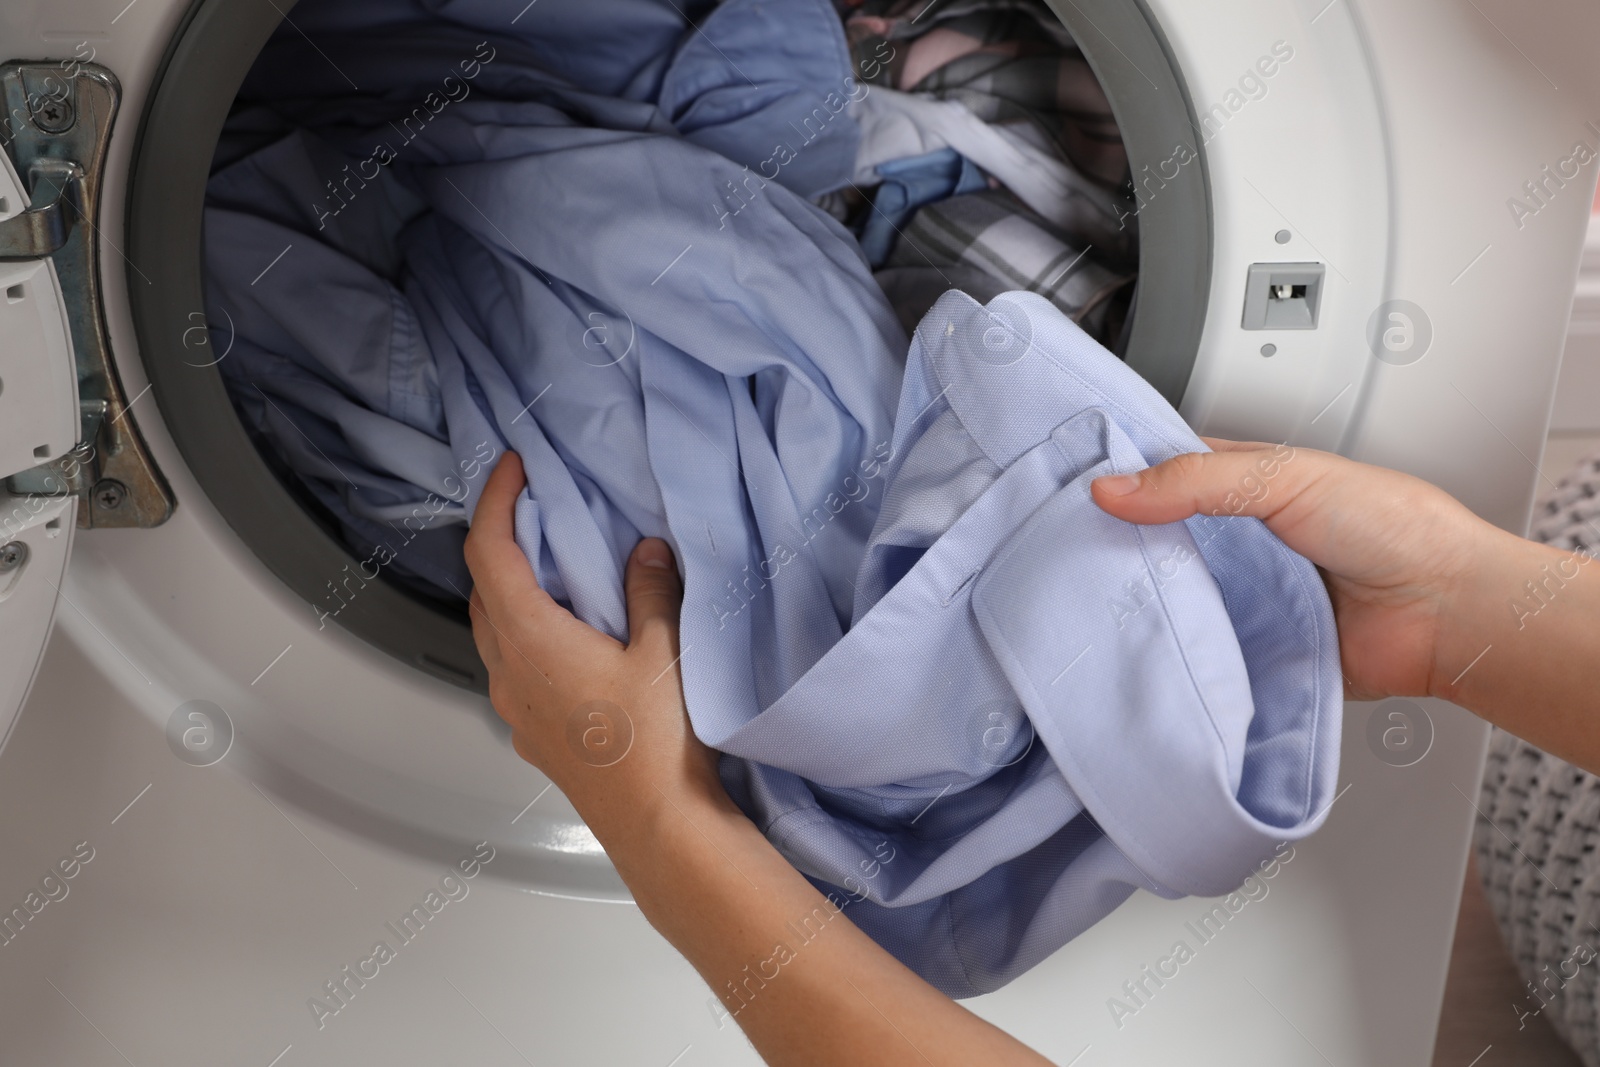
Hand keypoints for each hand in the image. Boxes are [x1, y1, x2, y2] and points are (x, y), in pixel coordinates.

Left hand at [462, 452, 723, 820]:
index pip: (489, 552)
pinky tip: (573, 636)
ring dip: (513, 591)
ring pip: (495, 632)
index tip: (512, 468)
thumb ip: (649, 591)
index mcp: (531, 639)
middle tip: (538, 510)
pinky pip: (514, 667)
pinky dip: (529, 632)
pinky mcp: (534, 735)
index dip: (494, 500)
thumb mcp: (664, 653)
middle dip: (502, 542)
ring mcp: (516, 709)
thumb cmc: (657, 743)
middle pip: (483, 590)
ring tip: (558, 569)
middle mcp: (508, 673)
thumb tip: (644, 550)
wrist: (659, 826)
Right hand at [1090, 439, 1497, 701]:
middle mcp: (1239, 541)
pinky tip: (1143, 648)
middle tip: (1067, 551)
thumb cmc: (1395, 529)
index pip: (1164, 473)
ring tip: (1091, 602)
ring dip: (1142, 601)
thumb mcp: (1285, 477)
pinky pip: (1198, 651)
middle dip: (1116, 546)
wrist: (1446, 614)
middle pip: (1156, 540)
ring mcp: (1243, 596)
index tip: (1071, 487)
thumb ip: (1196, 480)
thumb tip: (1112, 488)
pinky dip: (1174, 652)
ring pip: (1170, 597)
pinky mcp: (1250, 648)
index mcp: (1244, 484)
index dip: (1119, 476)